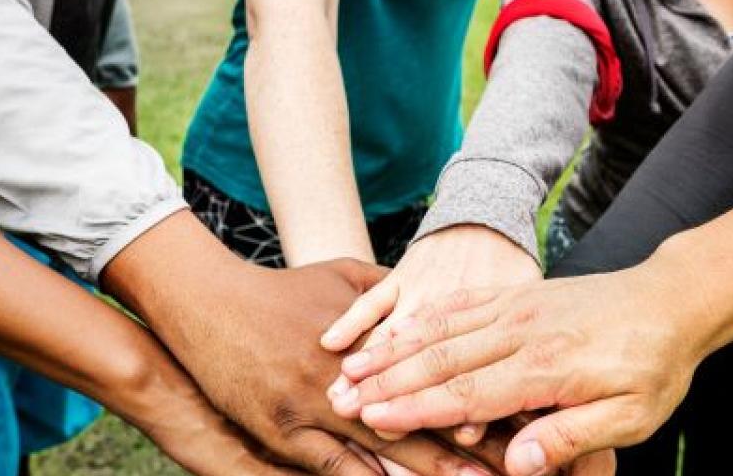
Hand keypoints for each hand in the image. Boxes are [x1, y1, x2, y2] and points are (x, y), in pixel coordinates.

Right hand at [104, 212, 506, 475]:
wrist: (210, 303)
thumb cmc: (282, 289)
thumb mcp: (345, 277)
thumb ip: (392, 294)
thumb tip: (433, 303)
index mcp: (375, 337)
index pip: (440, 373)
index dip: (481, 398)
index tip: (523, 418)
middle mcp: (352, 373)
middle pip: (424, 414)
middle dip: (470, 446)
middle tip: (514, 468)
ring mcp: (317, 403)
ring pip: (385, 446)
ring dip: (429, 471)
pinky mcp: (284, 430)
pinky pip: (332, 466)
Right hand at [330, 260, 717, 475]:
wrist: (671, 301)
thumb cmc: (654, 367)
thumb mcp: (630, 417)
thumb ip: (571, 437)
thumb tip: (516, 466)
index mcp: (547, 367)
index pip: (468, 393)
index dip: (417, 408)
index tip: (374, 420)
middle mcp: (521, 331)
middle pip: (441, 358)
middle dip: (386, 380)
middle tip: (341, 396)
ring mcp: (515, 308)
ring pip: (440, 329)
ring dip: (392, 348)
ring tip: (349, 365)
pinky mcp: (515, 296)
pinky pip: (457, 306)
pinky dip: (419, 319)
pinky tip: (390, 331)